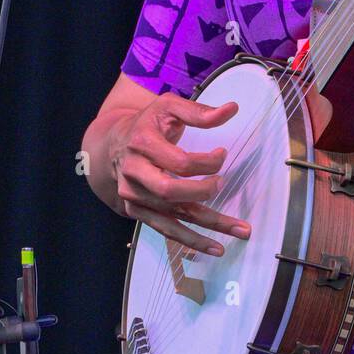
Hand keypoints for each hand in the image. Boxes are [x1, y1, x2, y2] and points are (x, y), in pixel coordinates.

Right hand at [107, 92, 248, 256]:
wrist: (112, 144)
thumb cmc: (147, 124)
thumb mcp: (168, 107)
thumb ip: (199, 111)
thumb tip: (231, 109)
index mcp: (142, 144)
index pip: (179, 161)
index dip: (206, 161)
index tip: (222, 154)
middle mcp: (135, 172)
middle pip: (170, 191)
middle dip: (202, 192)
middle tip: (224, 184)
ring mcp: (134, 195)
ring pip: (173, 216)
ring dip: (208, 227)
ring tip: (240, 231)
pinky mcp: (137, 211)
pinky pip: (166, 229)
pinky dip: (191, 240)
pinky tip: (215, 247)